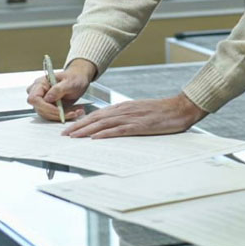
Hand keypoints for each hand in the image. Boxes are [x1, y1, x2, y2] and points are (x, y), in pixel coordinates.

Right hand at [26, 58, 96, 121]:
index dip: (45, 106)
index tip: (59, 110)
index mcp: (40, 83)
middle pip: (41, 109)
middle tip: (74, 112)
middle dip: (57, 113)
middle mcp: (39, 93)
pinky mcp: (49, 107)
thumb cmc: (74, 77)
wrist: (78, 80)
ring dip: (63, 115)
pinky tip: (75, 111)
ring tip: (77, 111)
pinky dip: (65, 115)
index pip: (34, 98)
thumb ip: (58, 89)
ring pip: (48, 115)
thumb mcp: (69, 82)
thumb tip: (47, 98)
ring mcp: (43, 101)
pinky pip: (54, 116)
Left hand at [61, 93, 207, 138]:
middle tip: (64, 134)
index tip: (71, 128)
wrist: (180, 108)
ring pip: (103, 124)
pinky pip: (119, 130)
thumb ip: (127, 116)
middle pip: (96, 118)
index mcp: (125, 107)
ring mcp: (131, 117)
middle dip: (79, 126)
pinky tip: (96, 138)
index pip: (99, 114)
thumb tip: (114, 126)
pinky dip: (105, 134)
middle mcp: (124, 110)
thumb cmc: (163, 111)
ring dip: (87, 130)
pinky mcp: (139, 126)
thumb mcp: (142, 111)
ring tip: (74, 137)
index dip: (83, 121)